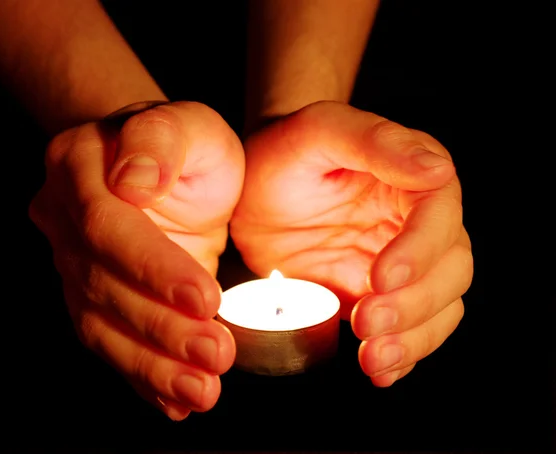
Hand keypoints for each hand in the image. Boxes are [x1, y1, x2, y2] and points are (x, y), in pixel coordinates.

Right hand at [30, 101, 244, 418]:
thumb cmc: (181, 142)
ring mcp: (71, 263)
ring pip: (102, 326)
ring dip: (152, 366)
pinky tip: (174, 400)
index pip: (109, 228)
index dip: (155, 269)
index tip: (207, 300)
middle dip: (162, 329)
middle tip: (215, 355)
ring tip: (201, 392)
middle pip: (104, 287)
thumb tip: (131, 180)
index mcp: (79, 168)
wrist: (160, 166)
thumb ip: (159, 140)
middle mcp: (64, 221)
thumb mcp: (186, 123)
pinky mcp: (92, 296)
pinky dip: (142, 376)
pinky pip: (111, 341)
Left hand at [231, 101, 472, 385]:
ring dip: (413, 339)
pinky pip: (407, 331)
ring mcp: (398, 265)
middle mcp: (417, 225)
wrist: (255, 189)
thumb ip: (375, 142)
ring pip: (438, 308)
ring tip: (374, 358)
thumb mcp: (319, 131)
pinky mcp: (374, 296)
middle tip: (367, 323)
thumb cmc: (285, 153)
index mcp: (413, 179)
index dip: (419, 251)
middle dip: (414, 304)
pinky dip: (401, 355)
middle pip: (449, 271)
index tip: (381, 277)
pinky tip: (381, 370)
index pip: (438, 218)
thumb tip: (438, 169)